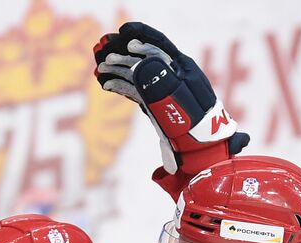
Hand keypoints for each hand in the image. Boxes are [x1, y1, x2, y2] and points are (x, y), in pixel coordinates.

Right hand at [93, 22, 248, 175]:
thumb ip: (160, 79)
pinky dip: (120, 86)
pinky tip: (107, 84)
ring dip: (118, 70)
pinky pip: (135, 90)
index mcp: (181, 68)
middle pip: (144, 58)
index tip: (125, 36)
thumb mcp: (180, 98)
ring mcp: (161, 89)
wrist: (200, 148)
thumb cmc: (196, 123)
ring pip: (136, 74)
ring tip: (100, 69)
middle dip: (123, 55)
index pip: (159, 46)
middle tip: (104, 56)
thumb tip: (139, 64)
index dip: (142, 38)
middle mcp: (171, 75)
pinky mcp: (155, 103)